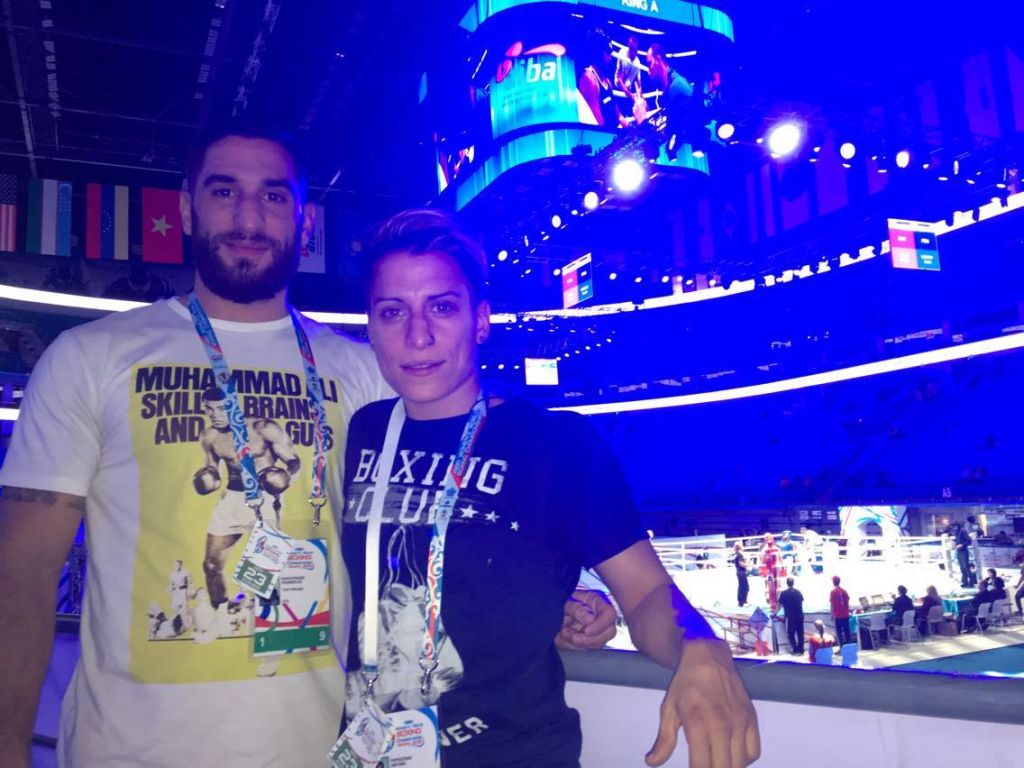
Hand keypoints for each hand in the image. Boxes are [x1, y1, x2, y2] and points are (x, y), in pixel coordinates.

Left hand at [555, 589, 616, 649]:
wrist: (550, 607)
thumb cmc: (561, 599)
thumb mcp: (566, 599)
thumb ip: (576, 607)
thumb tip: (589, 619)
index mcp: (597, 602)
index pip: (610, 614)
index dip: (601, 625)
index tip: (587, 631)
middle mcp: (600, 617)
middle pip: (609, 633)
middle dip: (591, 640)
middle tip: (575, 638)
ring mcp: (594, 630)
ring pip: (596, 644)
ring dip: (578, 644)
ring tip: (563, 632)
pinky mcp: (585, 640)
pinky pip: (583, 648)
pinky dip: (570, 646)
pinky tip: (561, 637)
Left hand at [646, 638, 759, 767]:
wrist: (708, 657)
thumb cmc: (685, 684)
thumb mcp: (668, 710)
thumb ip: (663, 740)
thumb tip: (651, 762)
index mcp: (698, 725)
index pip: (701, 767)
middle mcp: (722, 726)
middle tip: (703, 764)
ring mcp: (740, 723)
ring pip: (739, 764)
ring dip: (727, 766)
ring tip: (715, 761)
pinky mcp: (751, 718)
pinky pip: (753, 752)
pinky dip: (743, 760)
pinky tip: (731, 754)